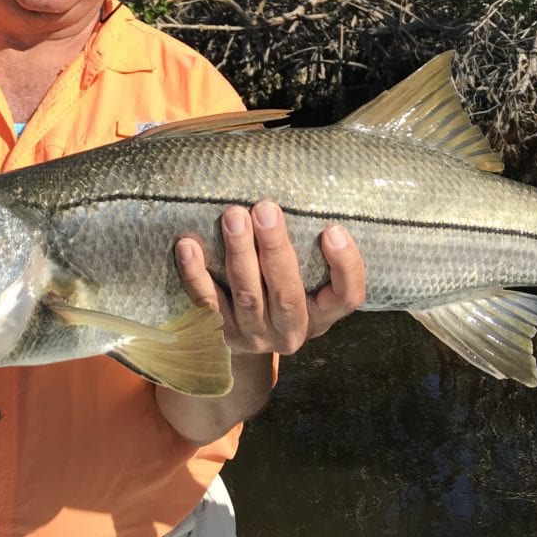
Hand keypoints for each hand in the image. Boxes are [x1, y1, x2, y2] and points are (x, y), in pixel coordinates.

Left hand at [175, 201, 365, 355]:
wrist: (250, 349)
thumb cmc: (287, 294)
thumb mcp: (310, 281)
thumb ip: (312, 249)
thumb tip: (302, 187)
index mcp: (323, 314)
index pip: (347, 295)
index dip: (345, 266)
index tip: (333, 230)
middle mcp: (292, 330)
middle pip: (287, 294)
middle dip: (275, 248)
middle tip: (265, 209)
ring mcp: (255, 335)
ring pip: (248, 296)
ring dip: (239, 253)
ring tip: (233, 216)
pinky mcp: (221, 334)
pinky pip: (207, 304)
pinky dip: (196, 275)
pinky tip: (189, 246)